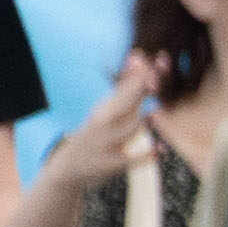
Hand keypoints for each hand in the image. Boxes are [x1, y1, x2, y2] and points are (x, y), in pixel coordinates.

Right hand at [39, 51, 161, 202]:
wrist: (66, 170)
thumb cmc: (93, 135)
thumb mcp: (104, 111)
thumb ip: (124, 88)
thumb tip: (138, 56)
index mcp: (104, 109)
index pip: (123, 88)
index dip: (137, 76)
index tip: (151, 59)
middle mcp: (102, 124)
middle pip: (122, 104)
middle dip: (137, 91)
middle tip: (153, 81)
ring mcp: (105, 144)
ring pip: (127, 130)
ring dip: (141, 122)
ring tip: (156, 112)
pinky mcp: (110, 164)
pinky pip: (131, 159)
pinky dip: (147, 155)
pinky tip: (161, 149)